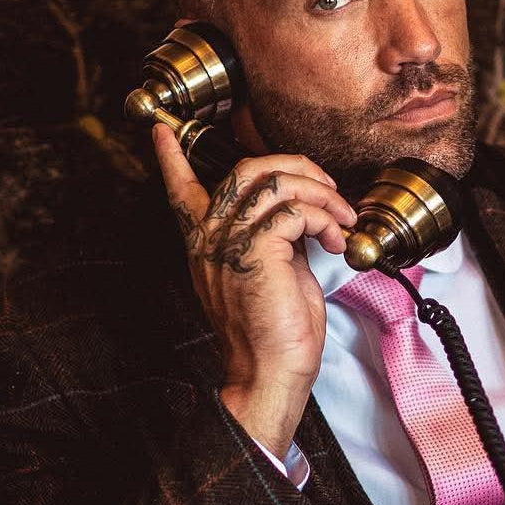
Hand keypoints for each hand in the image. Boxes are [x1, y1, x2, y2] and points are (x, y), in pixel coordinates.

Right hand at [153, 124, 356, 455]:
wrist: (272, 372)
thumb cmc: (276, 332)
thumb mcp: (272, 272)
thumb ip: (275, 236)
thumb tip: (302, 211)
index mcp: (207, 244)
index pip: (181, 191)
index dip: (171, 158)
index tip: (163, 131)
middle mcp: (210, 238)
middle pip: (247, 169)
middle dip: (297, 167)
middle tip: (328, 189)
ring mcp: (229, 243)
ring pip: (274, 182)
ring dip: (321, 193)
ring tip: (341, 217)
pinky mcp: (255, 251)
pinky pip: (294, 210)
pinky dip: (325, 218)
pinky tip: (336, 239)